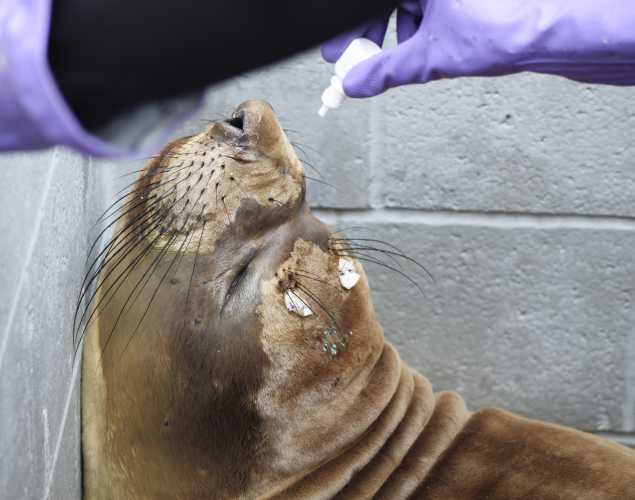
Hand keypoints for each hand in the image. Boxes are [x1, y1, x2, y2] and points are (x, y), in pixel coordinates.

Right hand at [322, 0, 634, 97]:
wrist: (547, 32)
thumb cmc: (501, 26)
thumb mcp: (430, 55)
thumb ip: (387, 70)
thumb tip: (358, 83)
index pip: (373, 8)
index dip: (351, 32)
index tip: (338, 54)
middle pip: (386, 7)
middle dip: (371, 36)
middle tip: (358, 63)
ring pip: (406, 9)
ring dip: (396, 37)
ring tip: (398, 61)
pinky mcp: (458, 3)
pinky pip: (425, 11)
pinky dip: (417, 32)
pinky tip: (420, 51)